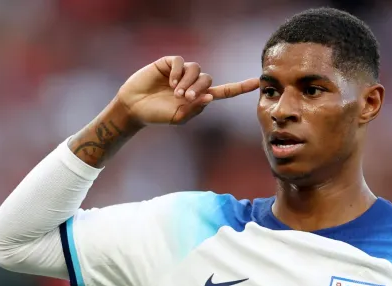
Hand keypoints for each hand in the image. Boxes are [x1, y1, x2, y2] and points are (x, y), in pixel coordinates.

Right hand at [117, 56, 258, 124]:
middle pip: (208, 79)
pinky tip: (170, 81)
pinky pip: (181, 62)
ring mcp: (181, 73)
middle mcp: (193, 83)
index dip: (240, 87)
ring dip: (188, 81)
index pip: (224, 91)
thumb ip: (195, 108)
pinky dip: (178, 72)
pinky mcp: (169, 64)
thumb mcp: (179, 117)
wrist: (134, 107)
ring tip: (176, 92)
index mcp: (199, 97)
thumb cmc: (157, 115)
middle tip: (185, 98)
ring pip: (196, 69)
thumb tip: (211, 96)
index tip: (257, 83)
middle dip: (199, 88)